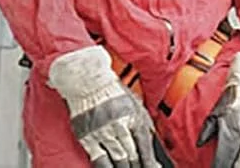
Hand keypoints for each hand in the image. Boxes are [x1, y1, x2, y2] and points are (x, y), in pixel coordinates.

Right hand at [48, 47, 161, 167]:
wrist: (86, 80)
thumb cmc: (111, 91)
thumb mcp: (133, 102)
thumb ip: (144, 123)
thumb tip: (152, 143)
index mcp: (132, 115)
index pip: (145, 145)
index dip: (150, 161)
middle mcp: (118, 125)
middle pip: (133, 155)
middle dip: (138, 165)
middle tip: (139, 167)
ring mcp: (102, 132)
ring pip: (118, 159)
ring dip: (125, 167)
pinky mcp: (88, 137)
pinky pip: (100, 160)